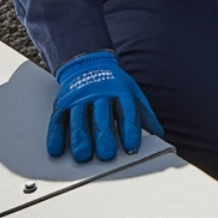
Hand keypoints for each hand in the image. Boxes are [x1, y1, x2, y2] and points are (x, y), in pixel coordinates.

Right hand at [47, 50, 164, 162]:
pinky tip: (57, 149)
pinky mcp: (63, 102)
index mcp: (120, 91)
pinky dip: (56, 135)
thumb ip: (144, 114)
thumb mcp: (132, 93)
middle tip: (106, 155)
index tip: (132, 148)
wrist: (90, 62)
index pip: (127, 113)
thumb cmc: (114, 84)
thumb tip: (160, 134)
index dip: (130, 131)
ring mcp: (80, 97)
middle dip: (104, 136)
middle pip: (102, 117)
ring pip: (79, 118)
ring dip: (80, 137)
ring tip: (83, 155)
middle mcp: (99, 94)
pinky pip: (59, 119)